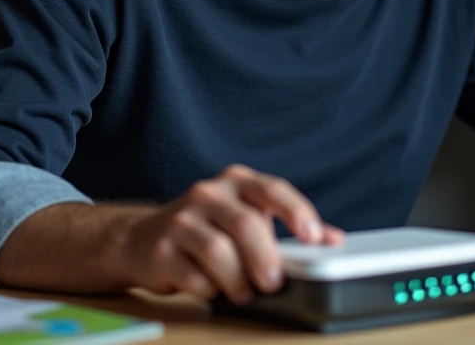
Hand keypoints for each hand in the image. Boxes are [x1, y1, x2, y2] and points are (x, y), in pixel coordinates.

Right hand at [116, 164, 344, 304]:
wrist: (142, 239)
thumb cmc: (209, 228)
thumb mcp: (250, 218)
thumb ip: (290, 227)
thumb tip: (333, 240)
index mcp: (237, 182)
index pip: (272, 189)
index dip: (296, 211)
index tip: (312, 236)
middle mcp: (209, 193)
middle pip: (246, 224)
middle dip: (266, 258)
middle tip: (275, 283)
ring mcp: (181, 219)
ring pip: (218, 251)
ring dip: (237, 280)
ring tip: (244, 293)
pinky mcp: (160, 249)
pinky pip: (191, 274)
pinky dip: (208, 289)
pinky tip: (213, 289)